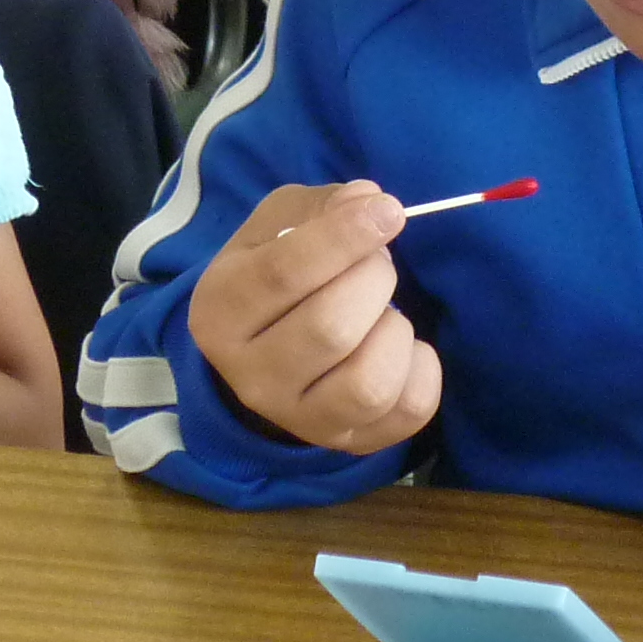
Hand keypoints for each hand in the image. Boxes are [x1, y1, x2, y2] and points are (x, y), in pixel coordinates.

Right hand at [185, 180, 441, 456]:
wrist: (266, 354)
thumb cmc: (276, 275)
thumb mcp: (279, 226)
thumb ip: (322, 206)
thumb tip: (367, 199)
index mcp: (220, 311)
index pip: (283, 274)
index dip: (345, 237)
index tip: (389, 210)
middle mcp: (251, 377)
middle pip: (331, 328)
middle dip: (374, 279)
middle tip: (378, 262)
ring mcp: (299, 420)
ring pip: (368, 383)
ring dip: (394, 330)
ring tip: (384, 311)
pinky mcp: (346, 442)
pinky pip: (407, 412)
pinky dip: (422, 369)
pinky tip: (403, 346)